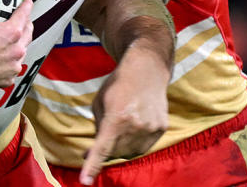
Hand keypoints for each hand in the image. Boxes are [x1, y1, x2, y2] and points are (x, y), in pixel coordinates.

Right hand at [0, 0, 32, 90]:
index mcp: (12, 32)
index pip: (25, 13)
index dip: (27, 4)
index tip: (27, 0)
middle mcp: (17, 50)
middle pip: (28, 33)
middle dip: (26, 24)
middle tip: (22, 18)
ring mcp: (12, 67)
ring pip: (22, 52)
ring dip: (20, 45)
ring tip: (14, 39)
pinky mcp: (5, 80)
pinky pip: (12, 70)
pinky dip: (10, 64)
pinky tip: (4, 61)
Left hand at [80, 47, 168, 184]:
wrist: (146, 70)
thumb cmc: (118, 85)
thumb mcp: (99, 103)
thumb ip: (98, 128)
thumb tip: (94, 151)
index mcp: (116, 118)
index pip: (102, 149)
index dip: (93, 166)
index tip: (85, 182)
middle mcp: (135, 125)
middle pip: (116, 153)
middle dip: (105, 152)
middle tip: (97, 146)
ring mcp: (151, 128)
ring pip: (131, 152)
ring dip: (121, 147)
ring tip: (120, 128)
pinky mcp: (161, 127)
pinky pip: (145, 145)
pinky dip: (135, 142)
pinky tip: (134, 126)